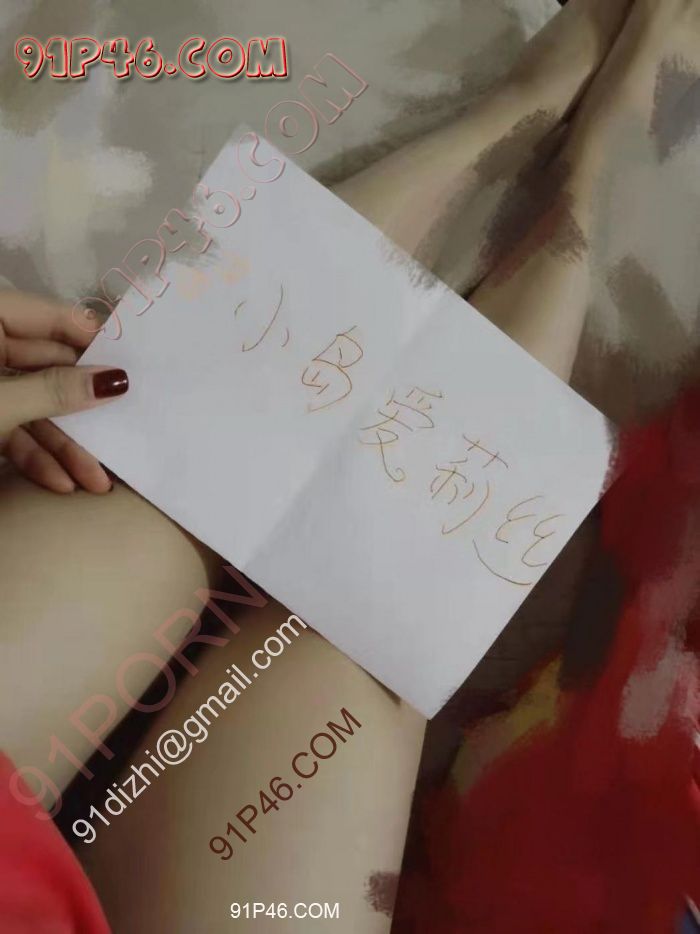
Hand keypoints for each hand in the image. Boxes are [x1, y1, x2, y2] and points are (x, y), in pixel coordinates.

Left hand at [0, 291, 127, 493]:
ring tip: (97, 481)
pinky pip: (12, 430)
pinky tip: (60, 482)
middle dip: (85, 411)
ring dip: (65, 446)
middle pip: (50, 370)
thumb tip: (118, 379)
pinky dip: (34, 456)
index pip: (56, 319)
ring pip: (34, 408)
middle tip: (129, 431)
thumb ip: (55, 391)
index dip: (98, 343)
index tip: (139, 369)